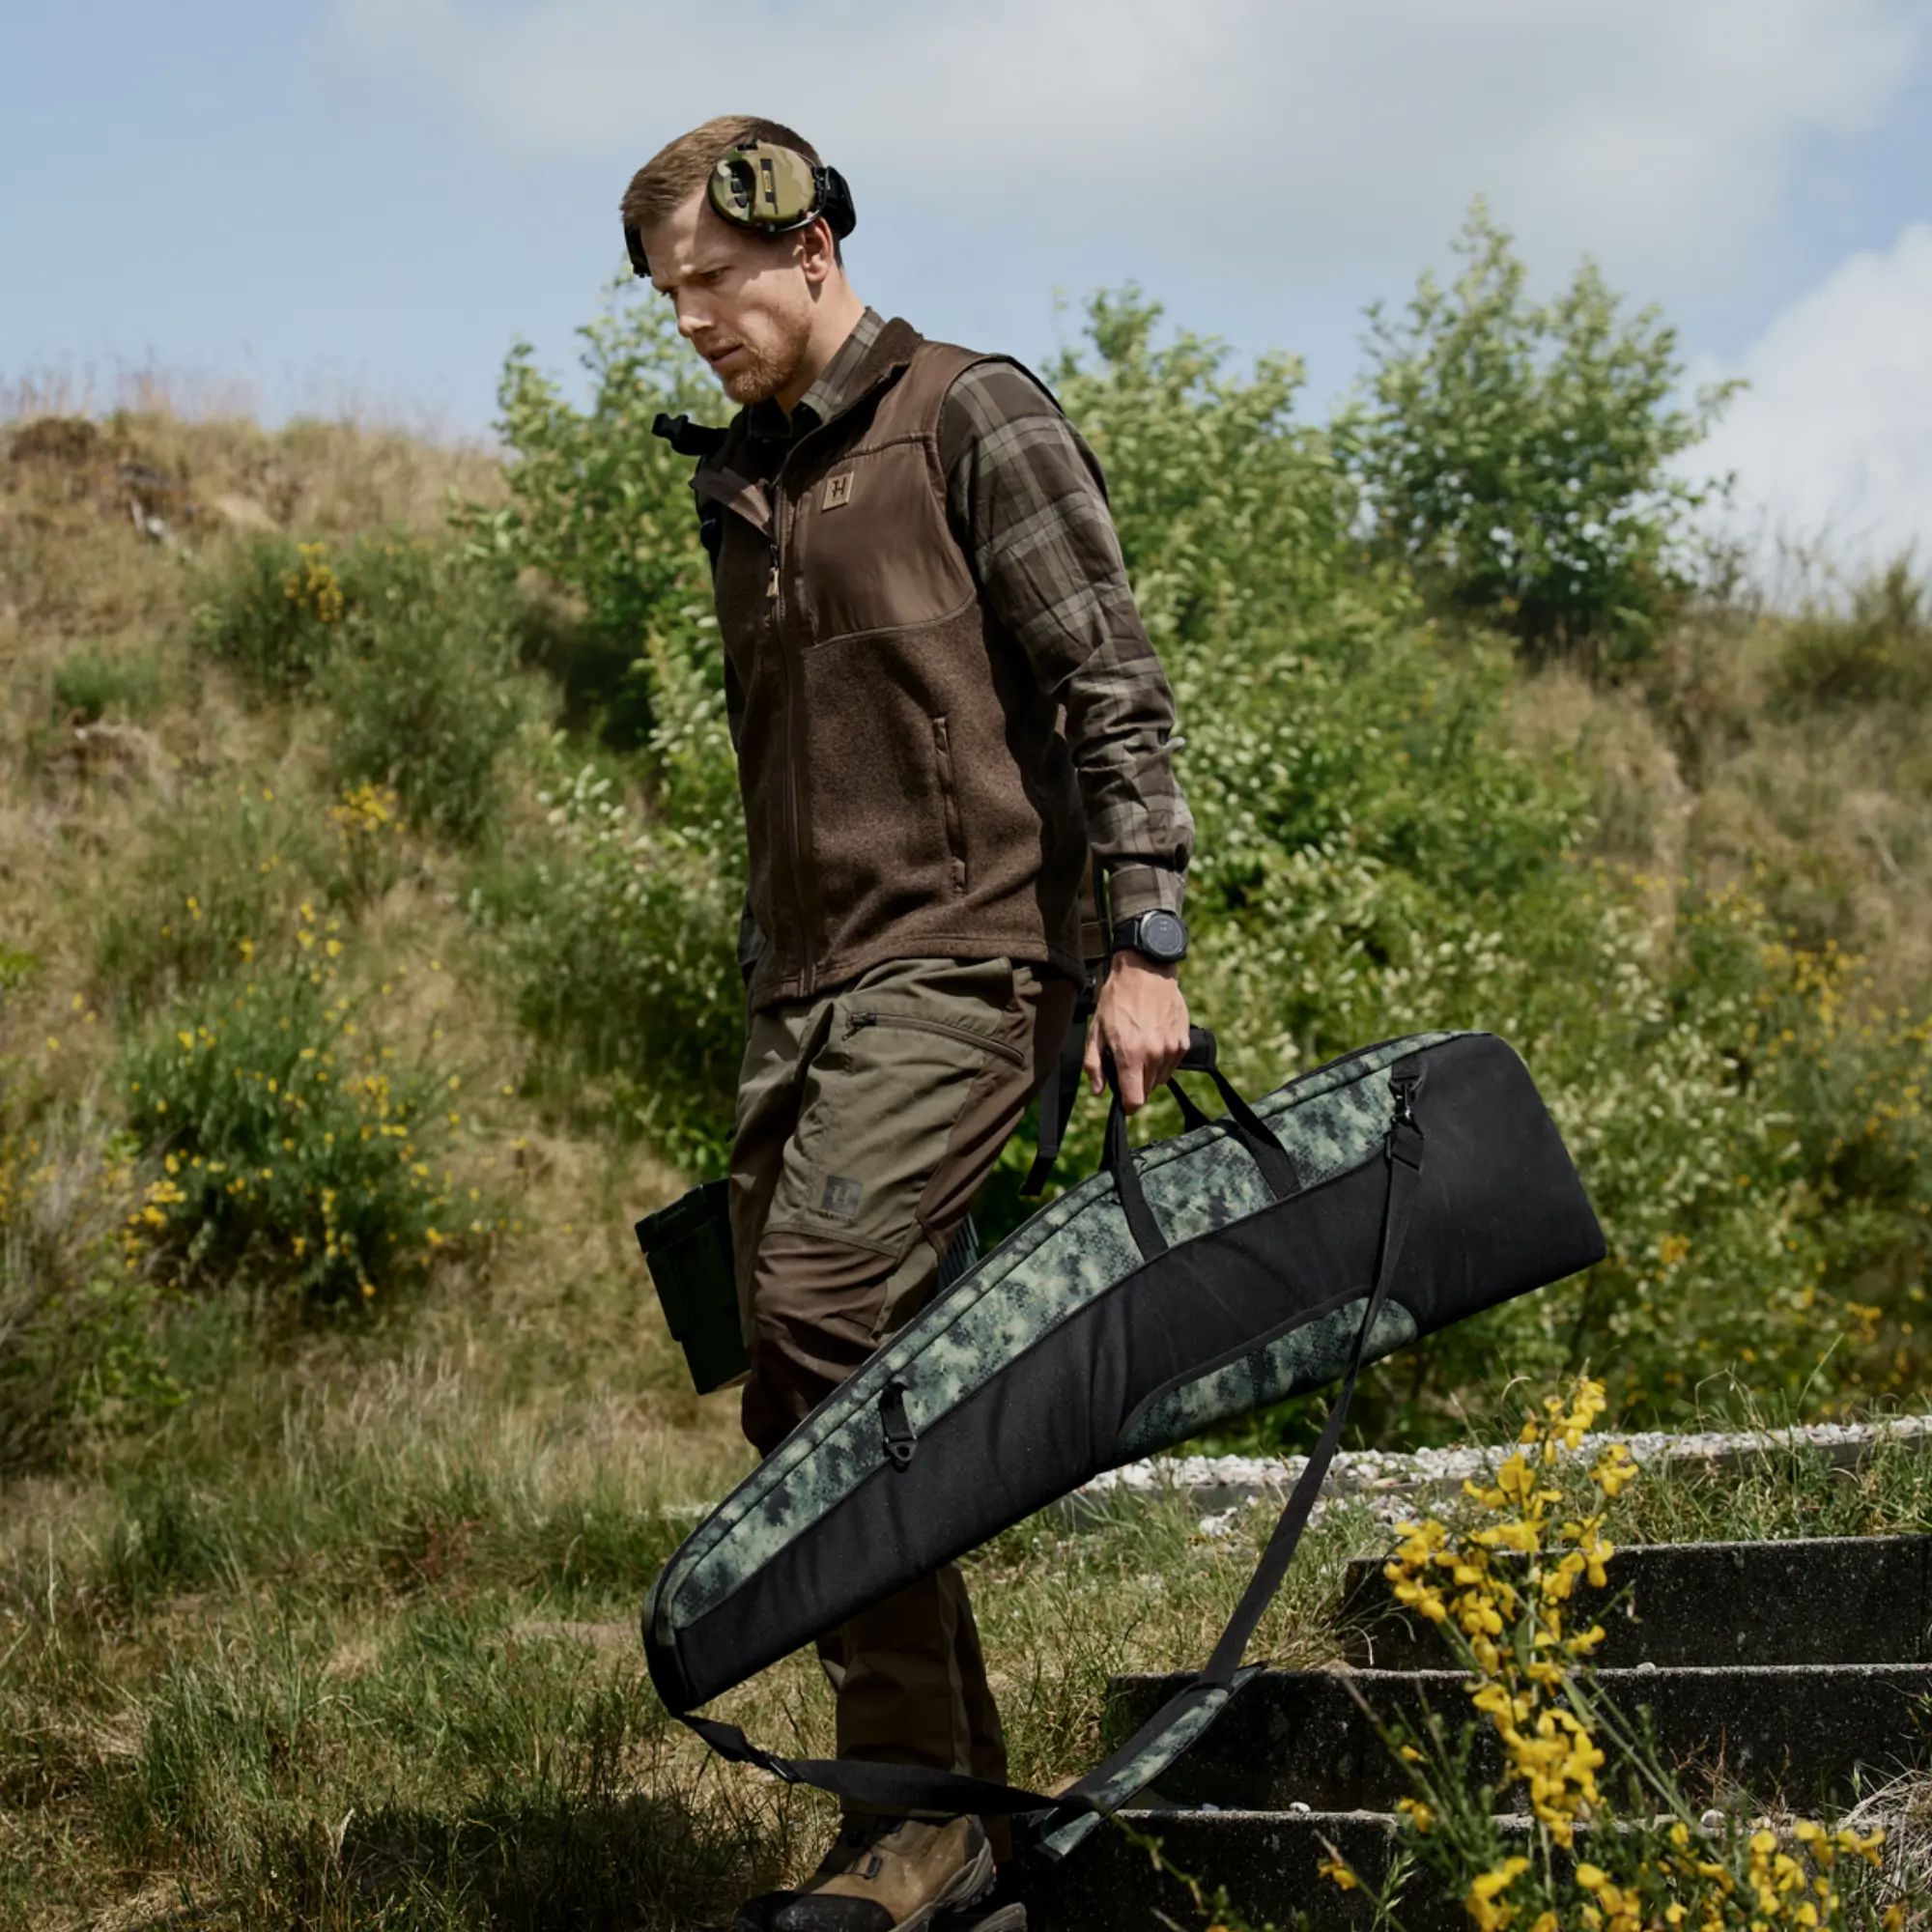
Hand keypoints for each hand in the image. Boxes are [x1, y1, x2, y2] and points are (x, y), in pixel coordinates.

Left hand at [1084, 951, 1189, 1113]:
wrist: (1145, 973)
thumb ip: (1094, 1065)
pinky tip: (1153, 1041)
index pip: (1135, 1101)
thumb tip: (1098, 1091)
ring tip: (1139, 1048)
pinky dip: (1162, 1060)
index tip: (1123, 1098)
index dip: (1127, 1104)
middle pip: (1147, 1091)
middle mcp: (1154, 1056)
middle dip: (1135, 1084)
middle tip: (1126, 1063)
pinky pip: (1172, 1065)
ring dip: (1149, 1072)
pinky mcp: (1183, 1042)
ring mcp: (1171, 1049)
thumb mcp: (1096, 1031)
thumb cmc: (1117, 1000)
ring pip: (1160, 1079)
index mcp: (1130, 1056)